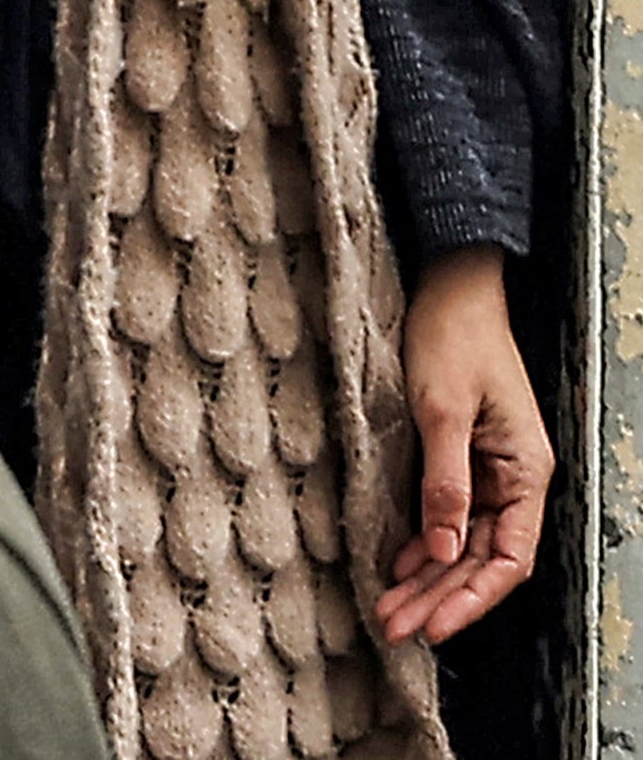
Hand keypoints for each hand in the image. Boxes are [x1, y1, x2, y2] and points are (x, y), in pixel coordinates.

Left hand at [378, 248, 544, 646]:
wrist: (452, 288)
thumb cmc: (454, 337)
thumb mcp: (442, 409)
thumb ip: (446, 482)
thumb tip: (442, 549)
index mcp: (526, 472)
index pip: (509, 559)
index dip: (472, 597)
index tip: (433, 625)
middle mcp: (515, 480)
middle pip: (482, 559)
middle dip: (441, 598)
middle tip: (395, 629)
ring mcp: (491, 471)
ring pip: (463, 543)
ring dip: (428, 579)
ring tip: (389, 610)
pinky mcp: (463, 458)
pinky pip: (449, 516)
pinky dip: (424, 544)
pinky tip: (398, 566)